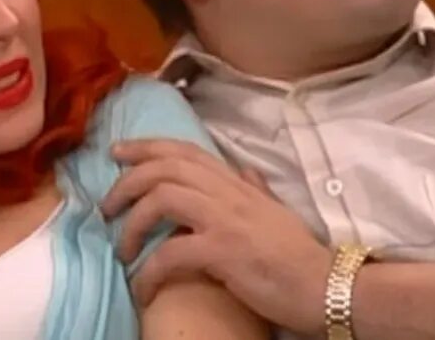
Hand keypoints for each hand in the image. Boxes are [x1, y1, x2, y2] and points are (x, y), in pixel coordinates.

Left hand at [102, 139, 331, 333]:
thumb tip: (245, 170)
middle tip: (106, 206)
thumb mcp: (276, 213)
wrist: (327, 287)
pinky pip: (171, 252)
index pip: (185, 151)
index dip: (146, 147)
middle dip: (127, 180)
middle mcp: (230, 192)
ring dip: (132, 223)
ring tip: (121, 250)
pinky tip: (143, 288)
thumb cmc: (301, 256)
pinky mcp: (224, 251)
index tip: (117, 153)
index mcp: (238, 183)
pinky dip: (149, 271)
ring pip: (162, 198)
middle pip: (165, 167)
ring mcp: (226, 219)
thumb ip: (256, 189)